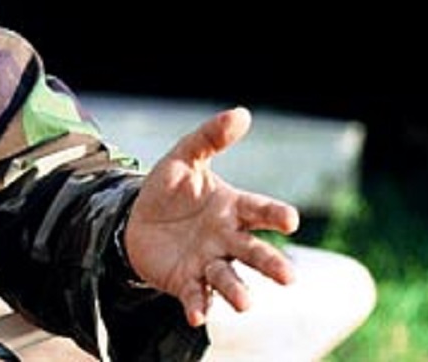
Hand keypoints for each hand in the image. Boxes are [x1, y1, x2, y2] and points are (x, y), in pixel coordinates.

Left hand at [123, 106, 300, 326]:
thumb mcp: (183, 158)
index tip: (290, 220)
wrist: (137, 222)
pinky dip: (198, 306)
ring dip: (238, 292)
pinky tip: (197, 315)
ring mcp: (209, 263)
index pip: (260, 211)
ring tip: (246, 304)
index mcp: (233, 208)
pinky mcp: (187, 282)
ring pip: (229, 279)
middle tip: (288, 277)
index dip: (276, 215)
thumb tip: (242, 113)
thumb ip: (209, 138)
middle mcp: (228, 239)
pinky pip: (195, 297)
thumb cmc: (170, 191)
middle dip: (270, 264)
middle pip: (253, 252)